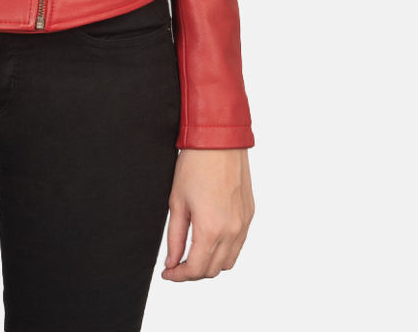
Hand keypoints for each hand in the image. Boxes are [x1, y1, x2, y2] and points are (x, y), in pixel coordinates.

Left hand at [161, 147, 253, 280]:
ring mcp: (244, 224)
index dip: (179, 276)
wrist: (219, 140)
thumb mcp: (177, 202)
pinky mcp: (250, 215)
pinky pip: (239, 245)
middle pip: (213, 270)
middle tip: (177, 264)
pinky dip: (224, 250)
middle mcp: (232, 231)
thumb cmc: (195, 165)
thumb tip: (172, 261)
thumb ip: (175, 237)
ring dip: (210, 263)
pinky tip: (210, 239)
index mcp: (211, 229)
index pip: (196, 269)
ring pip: (228, 261)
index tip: (168, 273)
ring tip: (192, 253)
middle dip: (193, 272)